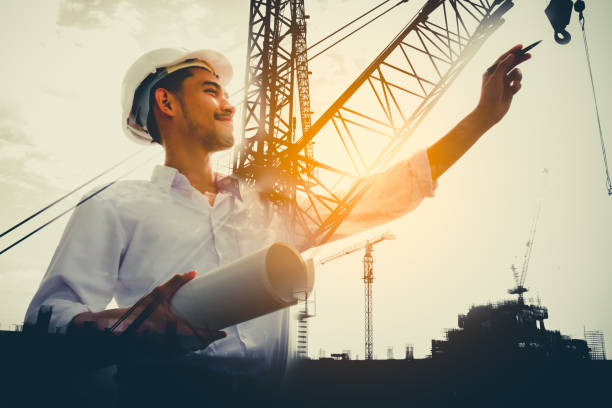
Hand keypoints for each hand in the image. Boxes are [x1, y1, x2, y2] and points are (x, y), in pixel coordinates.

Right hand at [71, 271, 225, 348]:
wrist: (117, 332)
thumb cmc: (138, 313)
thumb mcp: (157, 295)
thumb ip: (176, 283)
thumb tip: (193, 272)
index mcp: (175, 330)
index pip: (201, 336)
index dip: (214, 336)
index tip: (223, 333)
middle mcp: (172, 344)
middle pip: (197, 346)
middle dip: (207, 340)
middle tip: (215, 332)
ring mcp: (166, 353)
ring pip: (187, 350)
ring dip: (196, 345)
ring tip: (203, 335)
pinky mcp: (159, 356)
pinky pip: (177, 353)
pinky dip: (184, 348)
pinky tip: (186, 342)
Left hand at [474, 44, 530, 127]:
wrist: (491, 111)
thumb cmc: (489, 95)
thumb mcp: (495, 78)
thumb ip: (503, 66)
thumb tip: (511, 55)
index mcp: (491, 71)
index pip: (503, 58)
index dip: (512, 52)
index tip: (521, 46)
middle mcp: (498, 76)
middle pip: (511, 64)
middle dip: (520, 59)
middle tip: (529, 55)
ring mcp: (504, 83)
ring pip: (516, 74)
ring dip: (518, 76)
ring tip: (515, 82)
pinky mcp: (509, 90)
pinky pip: (518, 83)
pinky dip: (517, 85)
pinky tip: (513, 89)